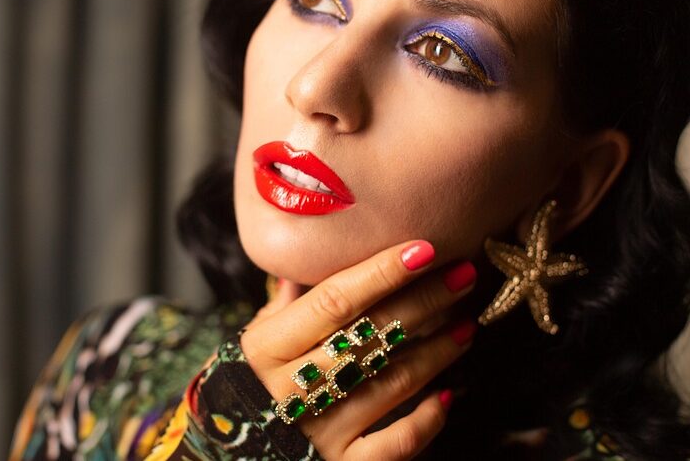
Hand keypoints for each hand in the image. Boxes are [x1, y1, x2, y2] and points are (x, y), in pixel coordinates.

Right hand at [239, 240, 476, 459]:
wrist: (224, 454)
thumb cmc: (241, 387)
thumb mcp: (251, 341)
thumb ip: (285, 305)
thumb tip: (313, 261)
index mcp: (267, 347)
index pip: (334, 300)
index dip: (381, 272)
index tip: (422, 249)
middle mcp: (292, 387)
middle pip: (371, 335)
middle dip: (425, 302)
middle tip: (463, 276)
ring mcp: (318, 431)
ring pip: (392, 384)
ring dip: (438, 352)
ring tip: (466, 326)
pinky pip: (395, 444)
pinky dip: (426, 420)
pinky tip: (446, 396)